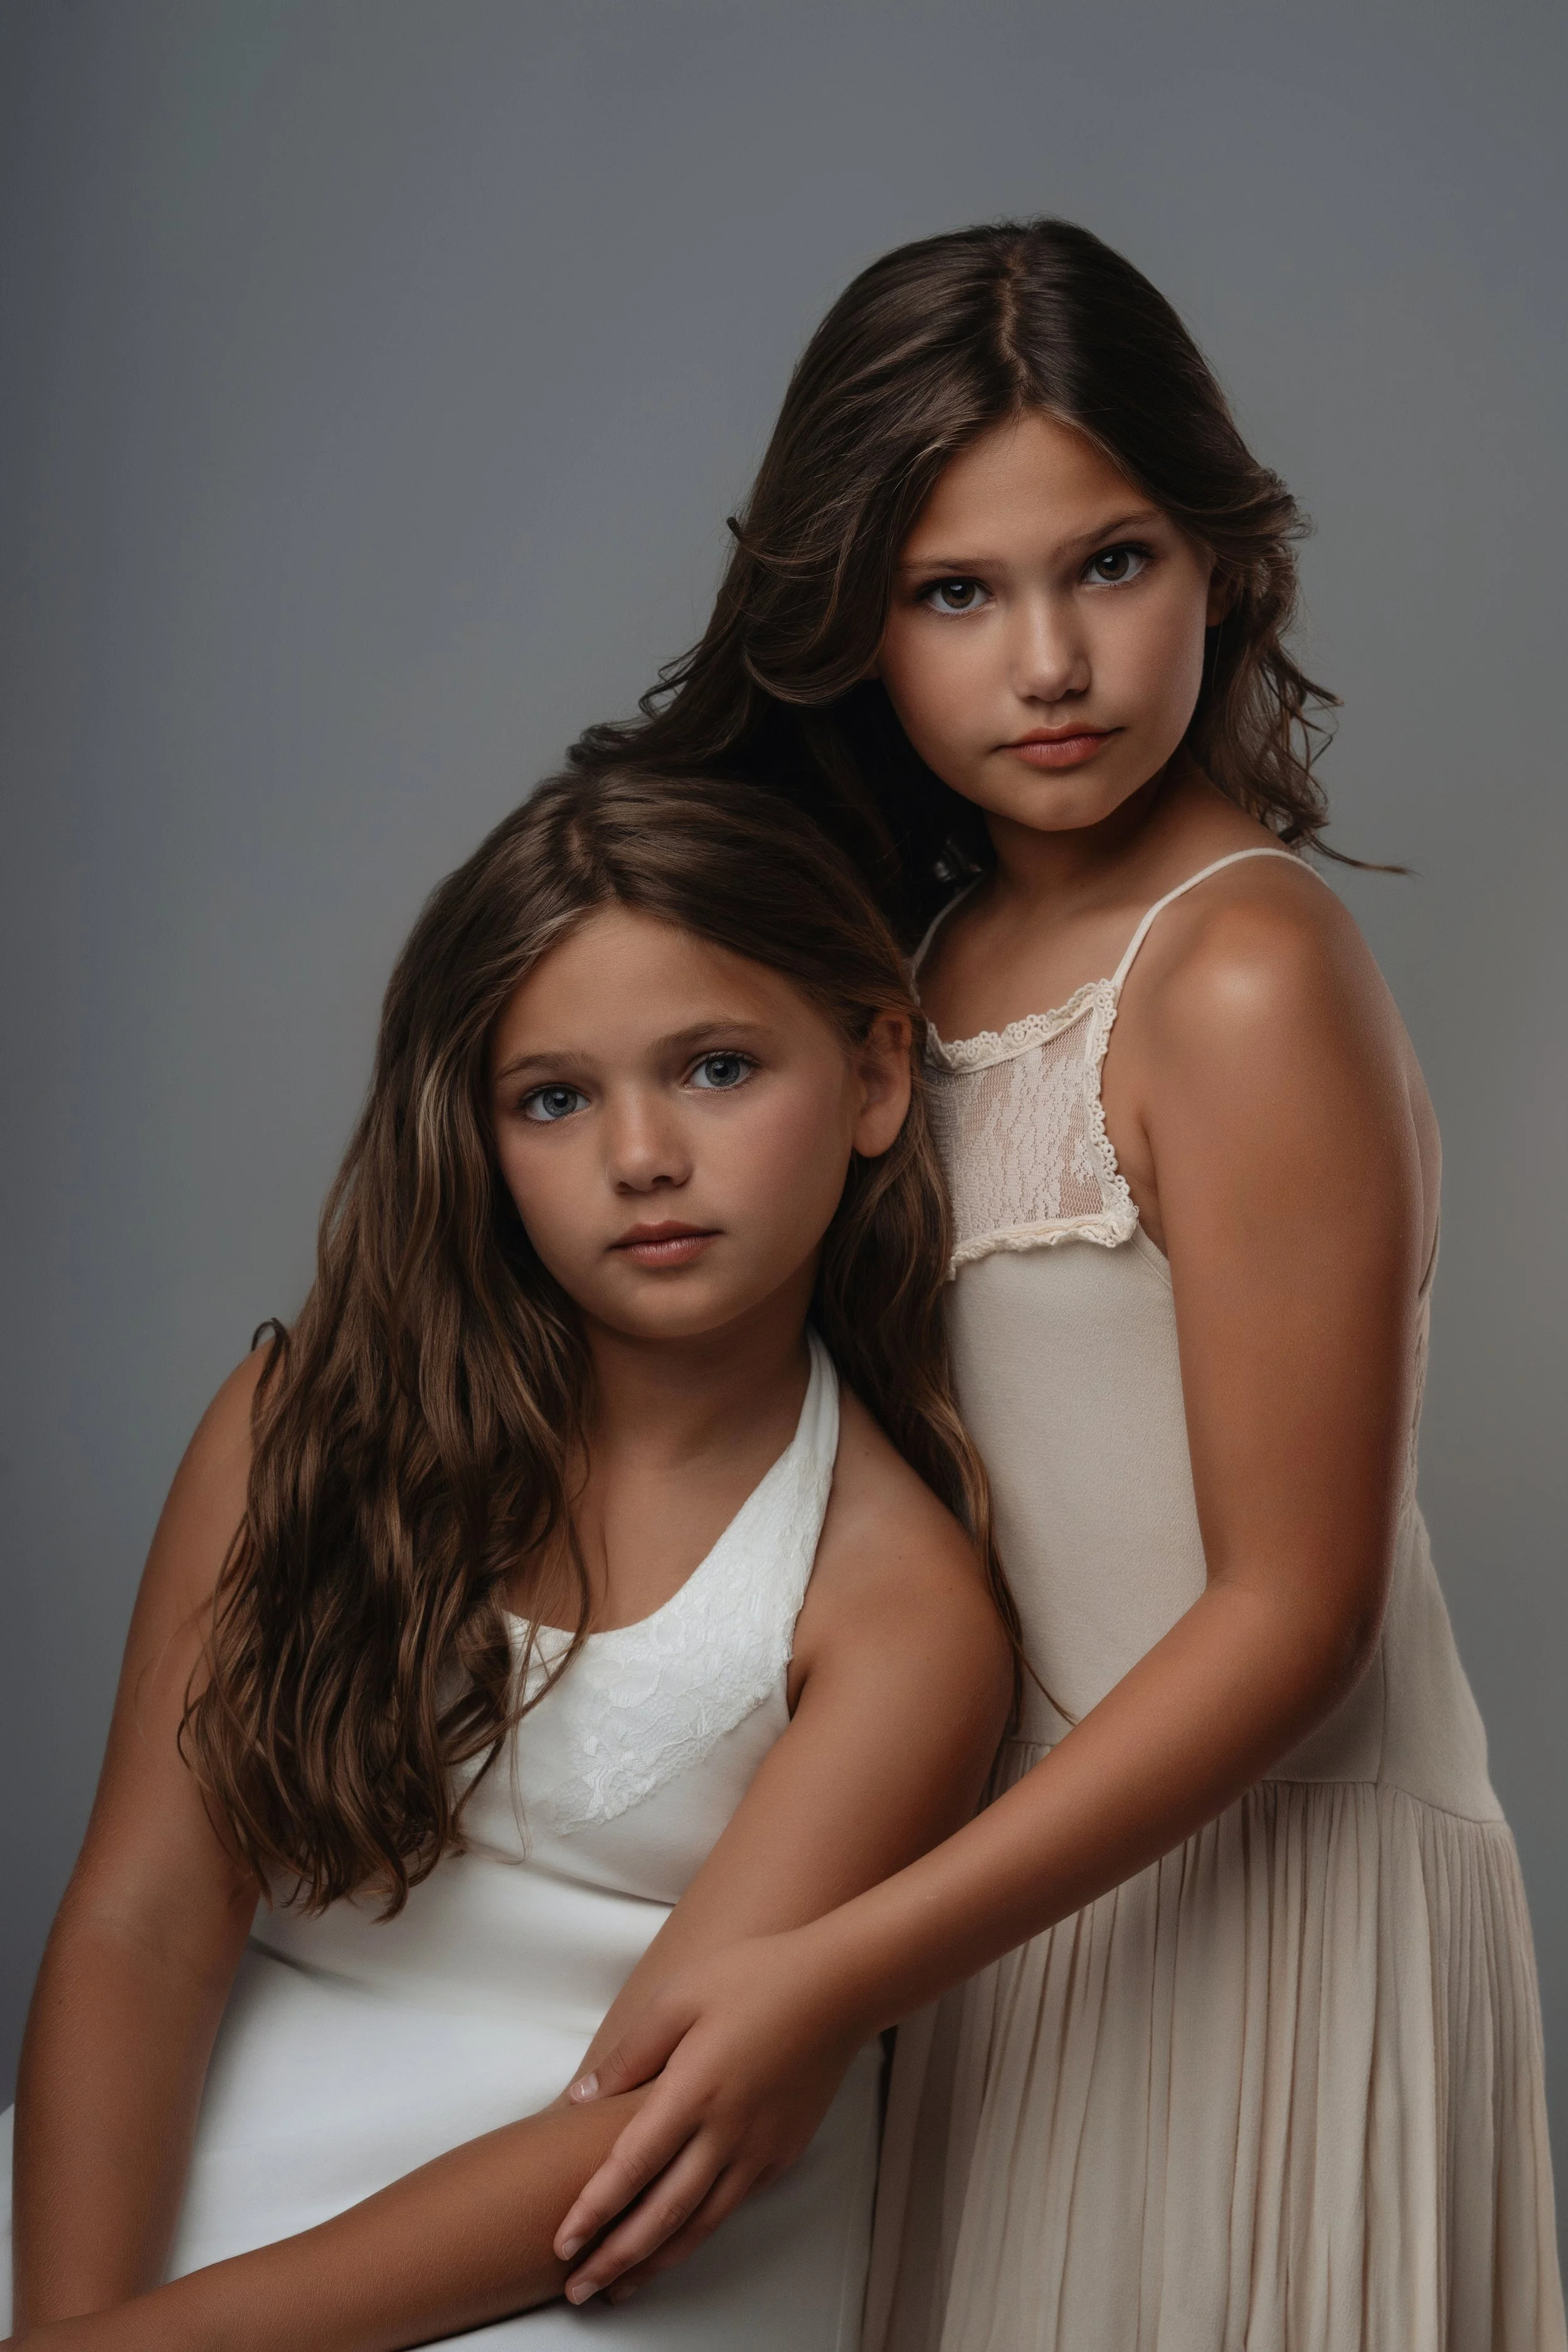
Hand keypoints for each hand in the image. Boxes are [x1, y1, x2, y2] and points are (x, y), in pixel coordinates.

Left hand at [554, 1926, 870, 2303]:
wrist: (838, 1988)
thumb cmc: (757, 1977)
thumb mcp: (681, 1996)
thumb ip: (631, 2053)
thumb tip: (583, 2098)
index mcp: (694, 2090)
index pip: (632, 2166)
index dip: (594, 2210)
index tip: (562, 2242)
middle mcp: (727, 2132)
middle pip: (662, 2214)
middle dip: (616, 2258)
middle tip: (578, 2290)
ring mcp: (759, 2149)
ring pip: (701, 2224)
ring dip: (656, 2261)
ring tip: (620, 2286)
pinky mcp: (783, 2153)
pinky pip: (734, 2204)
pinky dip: (700, 2233)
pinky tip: (678, 2242)